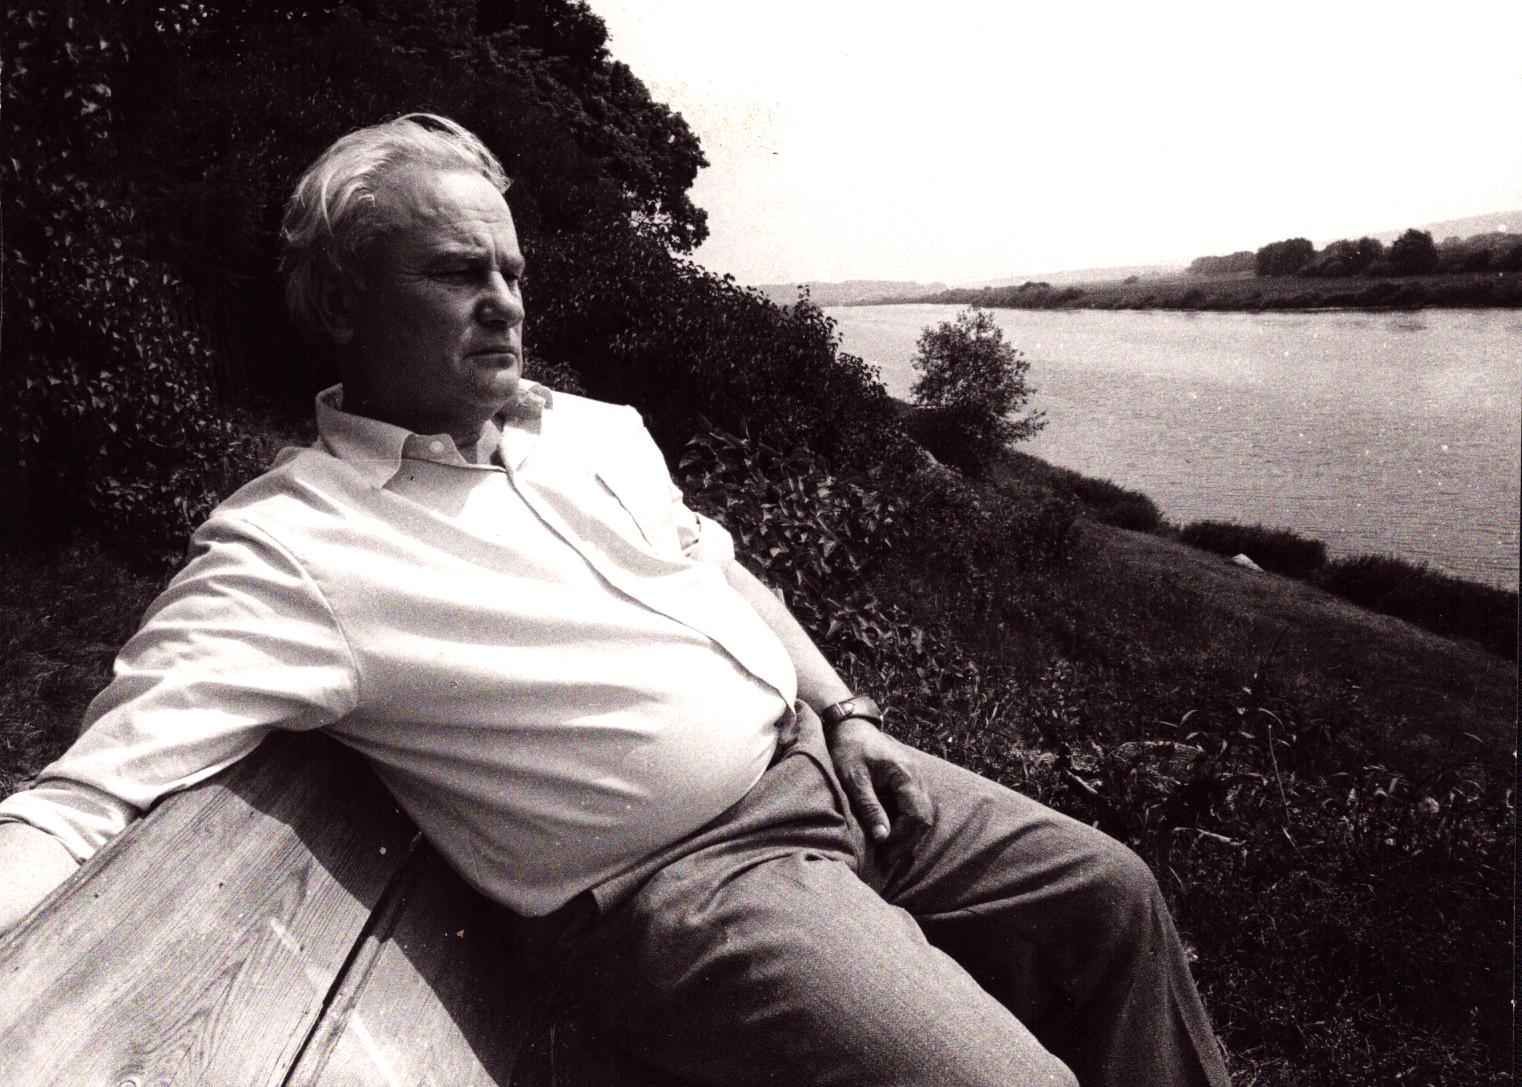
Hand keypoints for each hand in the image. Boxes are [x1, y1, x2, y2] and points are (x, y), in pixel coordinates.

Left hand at [825, 718, 933, 845]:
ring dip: (906, 833)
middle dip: (907, 840)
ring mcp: (913, 778)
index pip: (917, 815)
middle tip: (886, 859)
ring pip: (920, 813)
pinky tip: (887, 833)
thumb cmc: (849, 748)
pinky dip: (903, 822)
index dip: (903, 837)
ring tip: (886, 851)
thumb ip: (870, 807)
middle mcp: (916, 777)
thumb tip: (883, 837)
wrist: (850, 725)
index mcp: (906, 775)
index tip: (884, 851)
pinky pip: (912, 806)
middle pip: (923, 818)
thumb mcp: (854, 779)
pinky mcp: (906, 780)